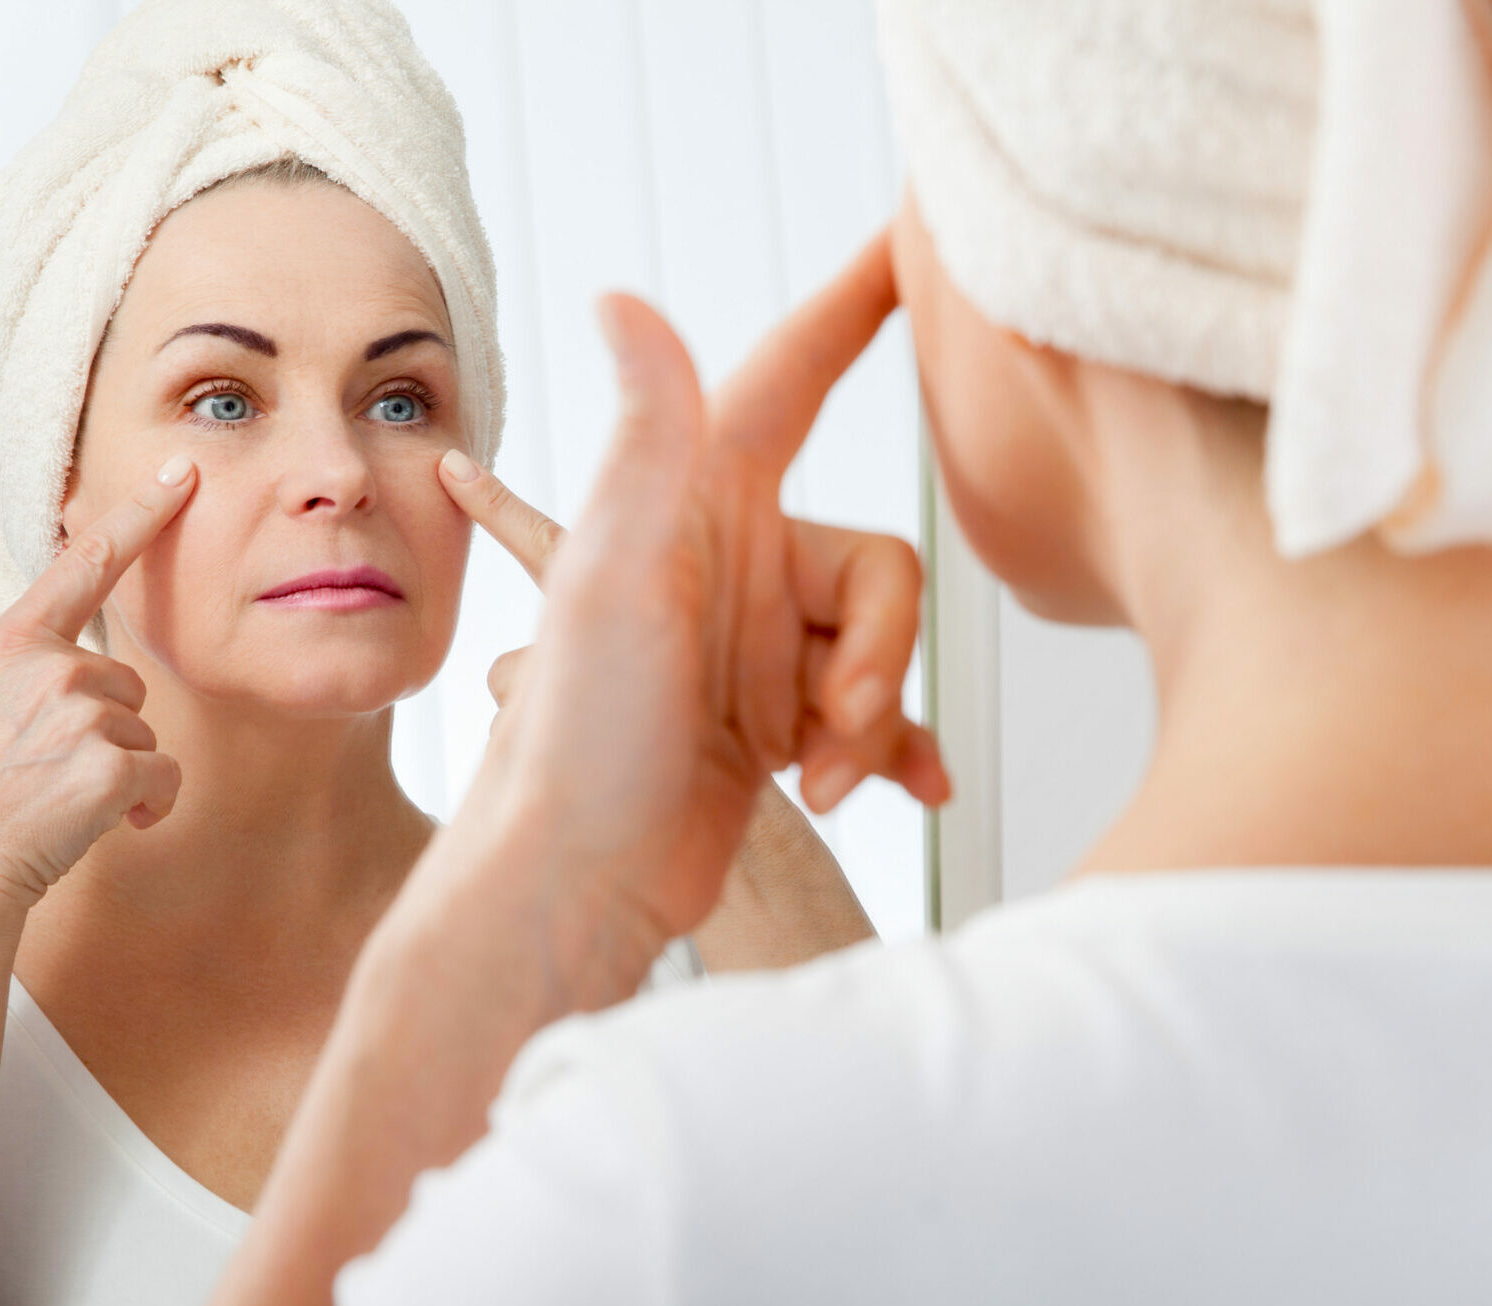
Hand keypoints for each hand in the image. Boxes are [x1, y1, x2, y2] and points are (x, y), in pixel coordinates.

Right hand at [0, 457, 197, 908]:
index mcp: (11, 643)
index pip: (86, 562)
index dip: (143, 513)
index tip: (186, 473)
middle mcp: (52, 668)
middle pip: (124, 685)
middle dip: (100, 729)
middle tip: (43, 774)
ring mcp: (83, 717)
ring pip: (144, 733)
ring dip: (118, 771)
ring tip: (57, 802)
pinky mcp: (112, 767)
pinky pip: (163, 778)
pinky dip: (145, 806)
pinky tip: (100, 825)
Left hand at [466, 230, 946, 954]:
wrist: (577, 880)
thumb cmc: (582, 733)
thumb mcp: (611, 572)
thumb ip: (645, 439)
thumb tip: (618, 295)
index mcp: (692, 504)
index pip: (793, 375)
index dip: (854, 306)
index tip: (913, 239)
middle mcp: (726, 562)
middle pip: (879, 572)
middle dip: (873, 659)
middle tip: (825, 728)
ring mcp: (750, 645)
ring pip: (879, 654)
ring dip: (866, 724)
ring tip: (816, 782)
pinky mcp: (766, 720)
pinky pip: (867, 718)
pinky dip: (885, 754)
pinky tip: (912, 793)